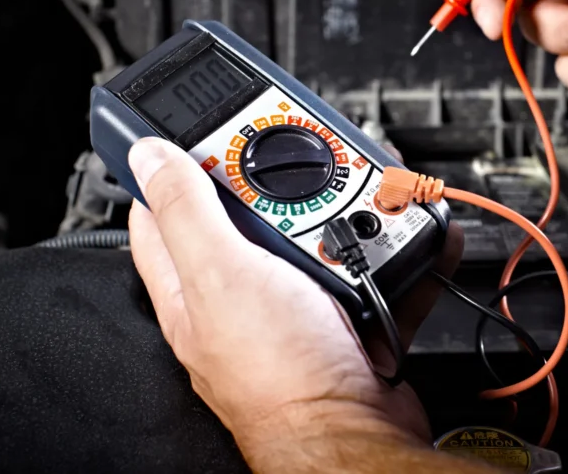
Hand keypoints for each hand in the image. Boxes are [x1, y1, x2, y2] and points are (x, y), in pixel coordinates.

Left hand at [126, 137, 461, 469]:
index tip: (205, 132)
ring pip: (322, 237)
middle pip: (256, 215)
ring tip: (375, 197)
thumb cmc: (281, 374)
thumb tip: (148, 155)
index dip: (177, 166)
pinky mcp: (349, 321)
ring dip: (354, 211)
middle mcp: (242, 297)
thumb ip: (186, 211)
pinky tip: (419, 236)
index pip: (164, 212)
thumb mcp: (222, 274)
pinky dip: (400, 252)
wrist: (358, 434)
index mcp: (194, 286)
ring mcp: (299, 309)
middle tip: (313, 159)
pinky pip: (376, 271)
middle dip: (288, 181)